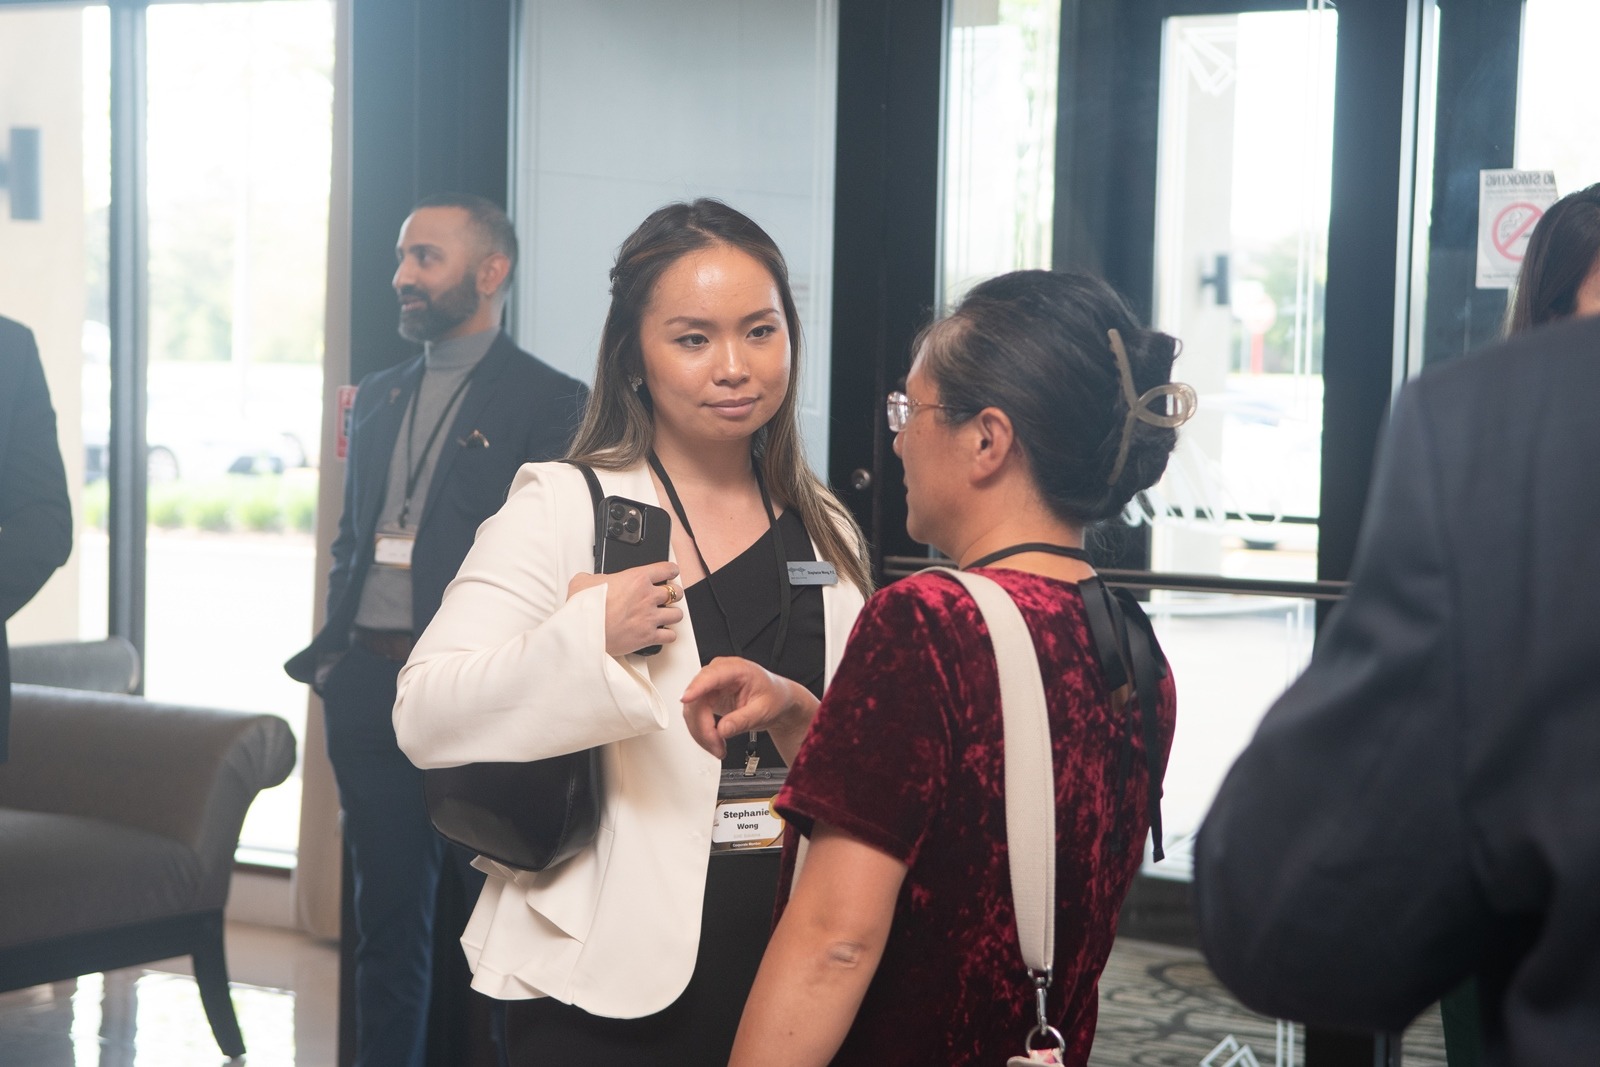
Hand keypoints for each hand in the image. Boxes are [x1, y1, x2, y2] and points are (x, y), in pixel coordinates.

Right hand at [568, 560, 682, 656]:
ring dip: (672, 614)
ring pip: (677, 614)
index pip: (667, 569)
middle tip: (666, 597)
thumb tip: (591, 580)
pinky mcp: (648, 637)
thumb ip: (594, 577)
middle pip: (676, 592)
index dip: (671, 571)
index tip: (670, 573)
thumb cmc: (585, 607)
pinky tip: (661, 633)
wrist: (583, 632)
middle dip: (673, 594)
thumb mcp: (584, 581)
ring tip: (665, 615)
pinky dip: (668, 635)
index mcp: (637, 579)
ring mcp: (650, 617)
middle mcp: (648, 597)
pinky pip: (670, 636)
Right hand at [682, 656, 815, 761]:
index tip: (686, 699)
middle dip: (703, 727)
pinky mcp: (707, 697)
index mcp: (736, 669)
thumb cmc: (773, 697)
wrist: (777, 700)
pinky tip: (714, 741)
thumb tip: (723, 730)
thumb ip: (742, 720)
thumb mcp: (763, 710)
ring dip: (701, 733)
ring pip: (693, 710)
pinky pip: (696, 715)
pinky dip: (702, 732)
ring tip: (718, 748)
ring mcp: (711, 685)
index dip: (696, 687)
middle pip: (697, 698)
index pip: (710, 676)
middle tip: (715, 745)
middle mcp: (719, 674)